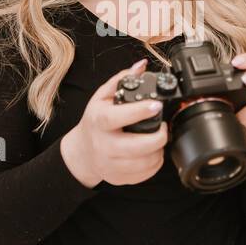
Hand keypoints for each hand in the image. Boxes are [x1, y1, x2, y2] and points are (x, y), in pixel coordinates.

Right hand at [60, 59, 168, 187]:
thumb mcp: (102, 97)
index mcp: (99, 121)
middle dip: (157, 137)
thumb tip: (141, 66)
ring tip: (157, 139)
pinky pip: (145, 174)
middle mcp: (104, 145)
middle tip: (163, 127)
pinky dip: (155, 163)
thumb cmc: (94, 121)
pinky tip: (152, 152)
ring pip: (144, 163)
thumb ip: (122, 80)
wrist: (82, 152)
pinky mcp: (119, 178)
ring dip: (159, 150)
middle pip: (136, 147)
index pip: (118, 118)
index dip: (139, 112)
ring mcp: (111, 165)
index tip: (156, 105)